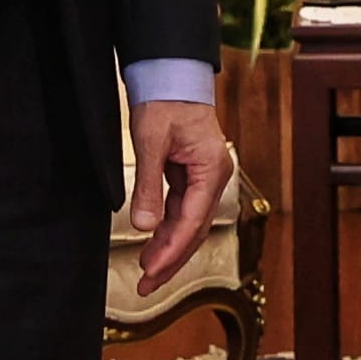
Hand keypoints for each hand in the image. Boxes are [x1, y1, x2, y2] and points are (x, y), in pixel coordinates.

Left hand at [128, 97, 227, 295]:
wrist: (171, 75)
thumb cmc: (165, 101)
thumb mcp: (151, 142)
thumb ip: (149, 186)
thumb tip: (146, 226)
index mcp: (211, 170)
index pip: (192, 220)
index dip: (171, 249)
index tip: (150, 270)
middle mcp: (214, 178)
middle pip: (195, 230)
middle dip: (171, 260)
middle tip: (146, 285)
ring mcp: (205, 179)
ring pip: (189, 225)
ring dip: (169, 249)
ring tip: (146, 274)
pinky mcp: (193, 177)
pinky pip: (182, 212)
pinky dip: (168, 231)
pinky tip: (152, 246)